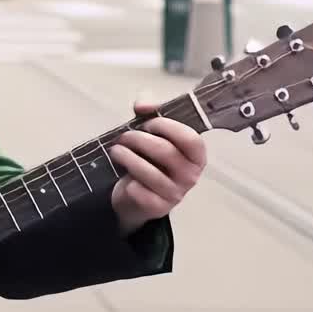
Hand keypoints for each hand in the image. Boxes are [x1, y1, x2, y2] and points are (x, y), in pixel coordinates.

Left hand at [108, 102, 206, 234]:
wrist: (135, 196)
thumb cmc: (149, 160)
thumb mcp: (153, 133)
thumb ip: (151, 112)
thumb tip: (143, 104)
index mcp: (196, 155)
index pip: (191, 139)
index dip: (167, 127)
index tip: (148, 123)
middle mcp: (191, 175)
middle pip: (165, 151)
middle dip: (138, 139)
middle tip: (124, 137)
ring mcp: (175, 194)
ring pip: (148, 171)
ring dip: (126, 156)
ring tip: (116, 151)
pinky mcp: (157, 207)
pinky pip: (139, 191)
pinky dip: (128, 181)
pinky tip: (124, 177)